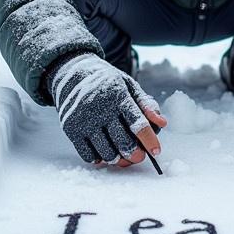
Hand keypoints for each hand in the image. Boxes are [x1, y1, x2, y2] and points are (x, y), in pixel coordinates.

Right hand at [48, 53, 167, 168]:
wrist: (73, 74)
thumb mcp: (129, 86)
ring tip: (122, 155)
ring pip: (106, 152)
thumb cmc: (107, 83)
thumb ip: (146, 105)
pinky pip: (88, 155)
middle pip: (122, 142)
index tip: (156, 151)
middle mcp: (100, 108)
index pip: (137, 123)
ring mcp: (83, 120)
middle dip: (135, 154)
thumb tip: (162, 123)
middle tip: (139, 157)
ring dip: (117, 159)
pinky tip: (104, 153)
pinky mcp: (71, 129)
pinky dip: (99, 159)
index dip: (149, 140)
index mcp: (118, 96)